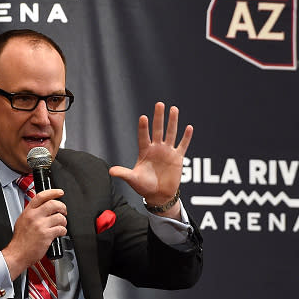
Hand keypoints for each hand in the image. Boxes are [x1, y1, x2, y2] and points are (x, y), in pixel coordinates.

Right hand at [2, 189, 66, 279]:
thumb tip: (42, 208)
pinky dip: (63, 231)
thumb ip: (32, 214)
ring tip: (61, 225)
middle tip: (64, 211)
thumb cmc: (20, 241)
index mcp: (27, 212)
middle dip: (62, 207)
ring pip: (59, 217)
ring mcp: (40, 226)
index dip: (53, 192)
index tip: (59, 192)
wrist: (17, 254)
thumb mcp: (22, 221)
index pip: (41, 196)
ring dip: (64, 221)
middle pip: (53, 204)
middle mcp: (34, 217)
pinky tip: (59, 233)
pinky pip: (61, 229)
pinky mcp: (46, 235)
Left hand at [109, 102, 192, 218]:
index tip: (143, 117)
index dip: (143, 128)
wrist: (158, 195)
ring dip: (173, 122)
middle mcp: (156, 148)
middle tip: (159, 104)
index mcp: (144, 151)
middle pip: (157, 130)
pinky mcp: (177, 158)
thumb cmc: (144, 186)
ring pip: (171, 133)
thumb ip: (123, 173)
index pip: (143, 136)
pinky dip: (186, 137)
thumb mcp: (133, 179)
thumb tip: (110, 171)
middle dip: (159, 117)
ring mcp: (167, 152)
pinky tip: (189, 127)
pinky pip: (182, 145)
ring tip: (174, 109)